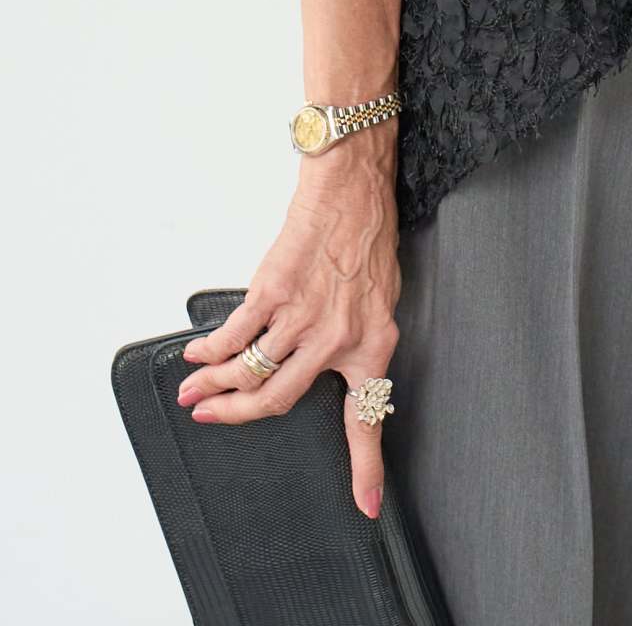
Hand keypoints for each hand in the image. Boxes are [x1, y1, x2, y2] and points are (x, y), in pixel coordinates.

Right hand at [175, 140, 401, 520]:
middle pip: (275, 399)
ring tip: (193, 391)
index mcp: (370, 345)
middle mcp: (336, 338)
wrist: (353, 187)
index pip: (368, 417)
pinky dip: (211, 349)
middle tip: (209, 417)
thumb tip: (314, 366)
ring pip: (248, 370)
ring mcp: (302, 315)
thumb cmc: (367, 238)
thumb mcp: (377, 300)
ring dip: (212, 384)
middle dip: (235, 415)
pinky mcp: (274, 289)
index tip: (364, 505)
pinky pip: (235, 334)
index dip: (366, 468)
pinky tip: (199, 352)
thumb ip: (350, 339)